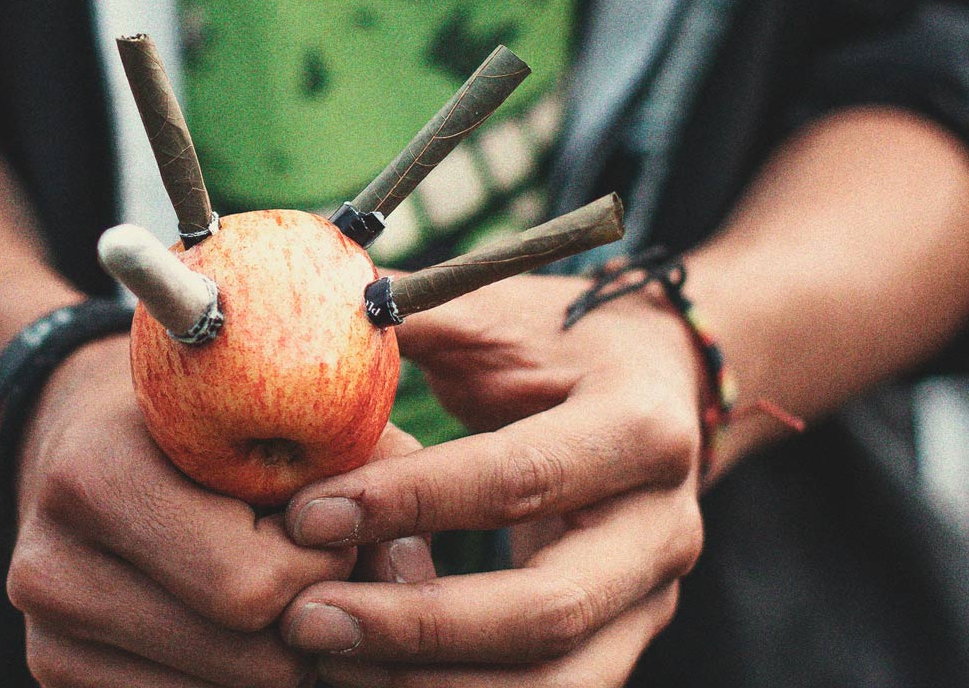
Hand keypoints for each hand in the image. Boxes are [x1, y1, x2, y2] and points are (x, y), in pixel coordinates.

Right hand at [8, 336, 411, 686]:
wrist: (81, 442)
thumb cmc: (203, 419)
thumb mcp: (283, 410)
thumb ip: (363, 472)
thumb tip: (413, 578)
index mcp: (95, 476)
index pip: (251, 584)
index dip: (323, 565)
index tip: (332, 526)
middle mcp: (50, 567)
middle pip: (244, 658)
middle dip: (311, 618)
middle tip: (321, 571)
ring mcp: (46, 638)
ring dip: (280, 656)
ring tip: (282, 593)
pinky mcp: (54, 679)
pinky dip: (235, 681)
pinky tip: (239, 630)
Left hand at [275, 275, 705, 686]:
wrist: (663, 383)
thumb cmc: (559, 346)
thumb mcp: (498, 317)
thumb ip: (413, 321)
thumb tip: (309, 320)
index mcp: (638, 428)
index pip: (516, 479)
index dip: (407, 502)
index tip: (307, 514)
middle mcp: (662, 527)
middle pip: (547, 612)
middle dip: (416, 627)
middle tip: (305, 620)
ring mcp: (652, 598)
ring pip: (553, 684)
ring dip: (431, 686)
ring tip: (325, 661)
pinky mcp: (624, 641)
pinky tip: (373, 680)